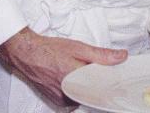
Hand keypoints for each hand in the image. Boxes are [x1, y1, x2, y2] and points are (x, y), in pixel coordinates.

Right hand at [0, 27, 126, 105]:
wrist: (27, 54)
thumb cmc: (50, 50)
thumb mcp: (79, 47)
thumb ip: (101, 55)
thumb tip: (121, 57)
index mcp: (76, 79)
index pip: (103, 90)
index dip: (113, 86)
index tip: (122, 84)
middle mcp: (68, 93)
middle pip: (94, 95)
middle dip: (101, 86)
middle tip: (106, 76)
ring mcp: (62, 100)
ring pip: (85, 98)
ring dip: (90, 89)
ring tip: (87, 75)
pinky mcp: (58, 102)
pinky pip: (75, 100)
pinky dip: (79, 92)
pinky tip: (78, 81)